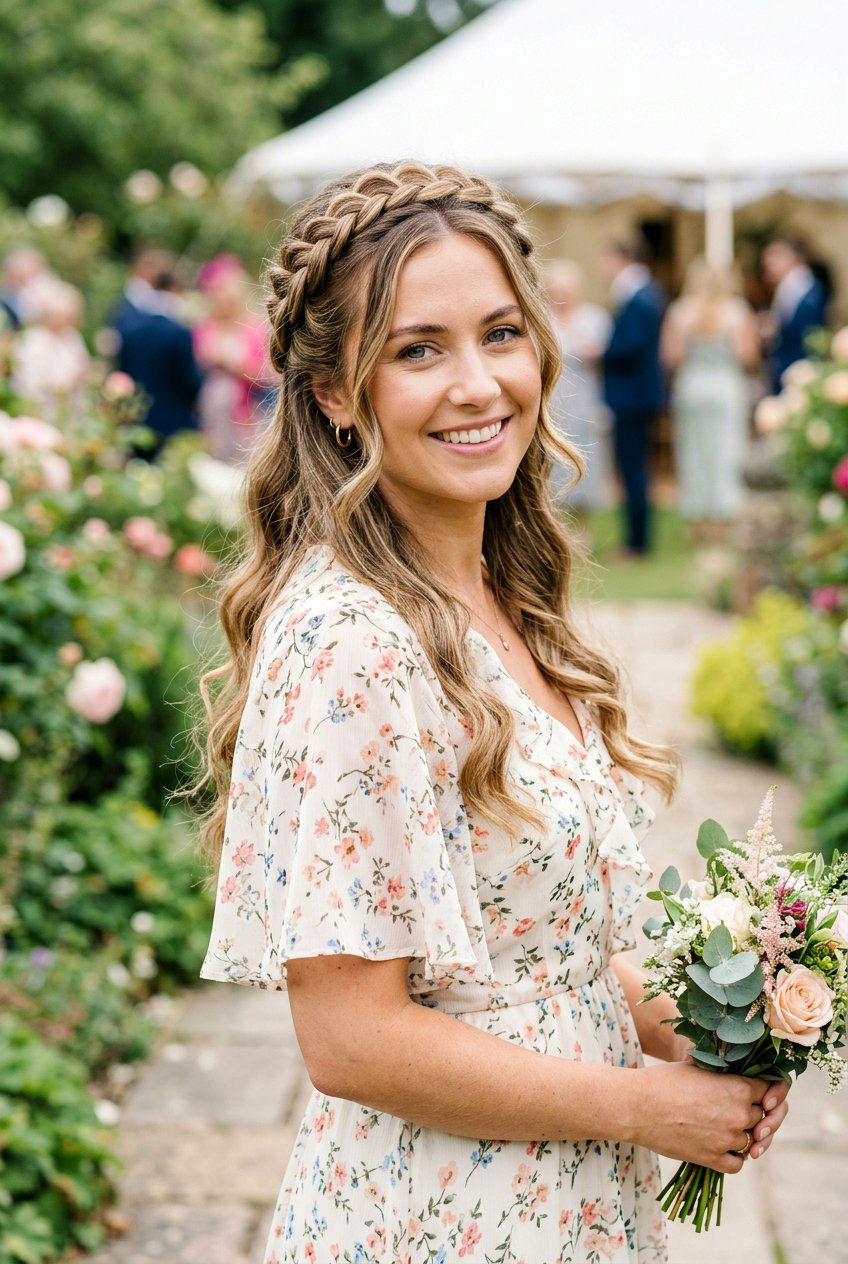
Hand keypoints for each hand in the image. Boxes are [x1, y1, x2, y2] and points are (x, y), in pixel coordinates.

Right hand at [666, 1034, 790, 1159]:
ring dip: (740, 1135)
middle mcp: (738, 1115)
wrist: (637, 1106)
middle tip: (730, 1109)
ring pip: (749, 1141)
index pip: (767, 1090)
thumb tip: (734, 1068)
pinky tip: (721, 1146)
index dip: (759, 1091)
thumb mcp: (698, 1066)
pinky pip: (737, 1163)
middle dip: (749, 1113)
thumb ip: (722, 1071)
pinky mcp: (713, 1159)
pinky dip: (733, 1156)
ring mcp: (727, 1139)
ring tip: (721, 1126)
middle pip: (760, 1117)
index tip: (749, 1092)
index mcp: (738, 1088)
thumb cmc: (664, 1081)